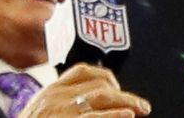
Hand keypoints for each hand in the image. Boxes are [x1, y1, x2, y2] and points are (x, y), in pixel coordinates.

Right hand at [19, 64, 151, 117]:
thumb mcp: (40, 112)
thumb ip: (60, 103)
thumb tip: (88, 103)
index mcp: (49, 92)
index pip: (81, 71)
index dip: (105, 76)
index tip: (117, 87)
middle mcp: (56, 98)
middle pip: (98, 85)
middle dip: (124, 94)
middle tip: (143, 105)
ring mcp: (61, 112)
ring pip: (101, 98)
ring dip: (127, 103)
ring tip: (142, 110)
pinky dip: (113, 116)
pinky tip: (127, 116)